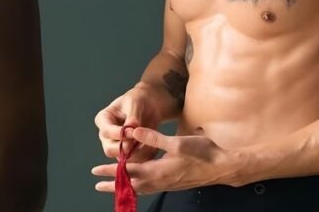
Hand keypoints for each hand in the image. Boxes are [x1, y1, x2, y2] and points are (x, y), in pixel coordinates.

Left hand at [91, 127, 240, 193]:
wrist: (222, 167)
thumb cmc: (202, 153)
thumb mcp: (176, 142)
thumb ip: (153, 138)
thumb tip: (133, 131)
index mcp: (157, 170)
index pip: (128, 171)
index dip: (111, 170)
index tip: (96, 171)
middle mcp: (160, 181)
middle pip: (131, 184)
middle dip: (113, 184)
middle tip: (97, 185)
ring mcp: (167, 184)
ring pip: (141, 188)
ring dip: (126, 186)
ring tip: (114, 187)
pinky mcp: (173, 184)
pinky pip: (151, 188)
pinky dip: (140, 187)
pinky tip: (140, 184)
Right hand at [93, 85, 163, 161]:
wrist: (150, 106)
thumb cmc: (140, 100)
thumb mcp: (135, 104)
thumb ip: (132, 117)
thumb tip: (131, 130)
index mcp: (103, 120)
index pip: (106, 131)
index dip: (119, 134)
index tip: (133, 132)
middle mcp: (106, 136)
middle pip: (109, 150)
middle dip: (126, 148)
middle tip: (142, 141)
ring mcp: (116, 146)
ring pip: (122, 159)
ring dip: (138, 153)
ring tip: (151, 142)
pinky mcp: (128, 154)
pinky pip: (135, 161)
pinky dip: (145, 156)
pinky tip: (154, 146)